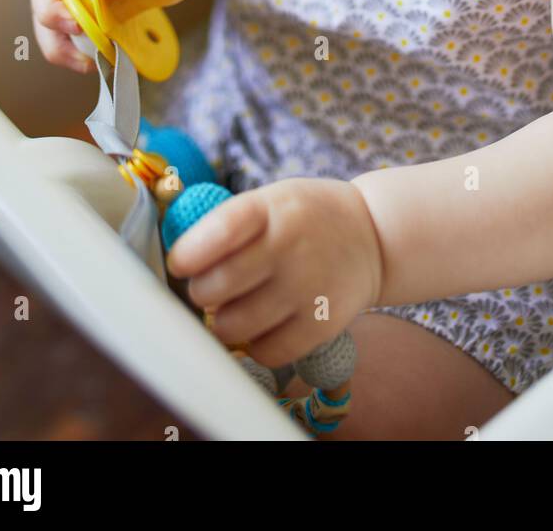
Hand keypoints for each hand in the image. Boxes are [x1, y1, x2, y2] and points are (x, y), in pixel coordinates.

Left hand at [165, 178, 383, 369]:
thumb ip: (230, 224)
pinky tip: (258, 326)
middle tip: (208, 287)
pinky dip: (252, 344)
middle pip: (217, 285)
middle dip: (200, 291)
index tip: (179, 264)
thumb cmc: (307, 217)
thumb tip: (178, 263)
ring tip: (231, 308)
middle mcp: (289, 247)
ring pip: (233, 325)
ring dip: (221, 321)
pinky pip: (265, 351)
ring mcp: (307, 288)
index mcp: (272, 208)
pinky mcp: (321, 325)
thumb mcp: (273, 200)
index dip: (189, 253)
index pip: (219, 232)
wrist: (374, 236)